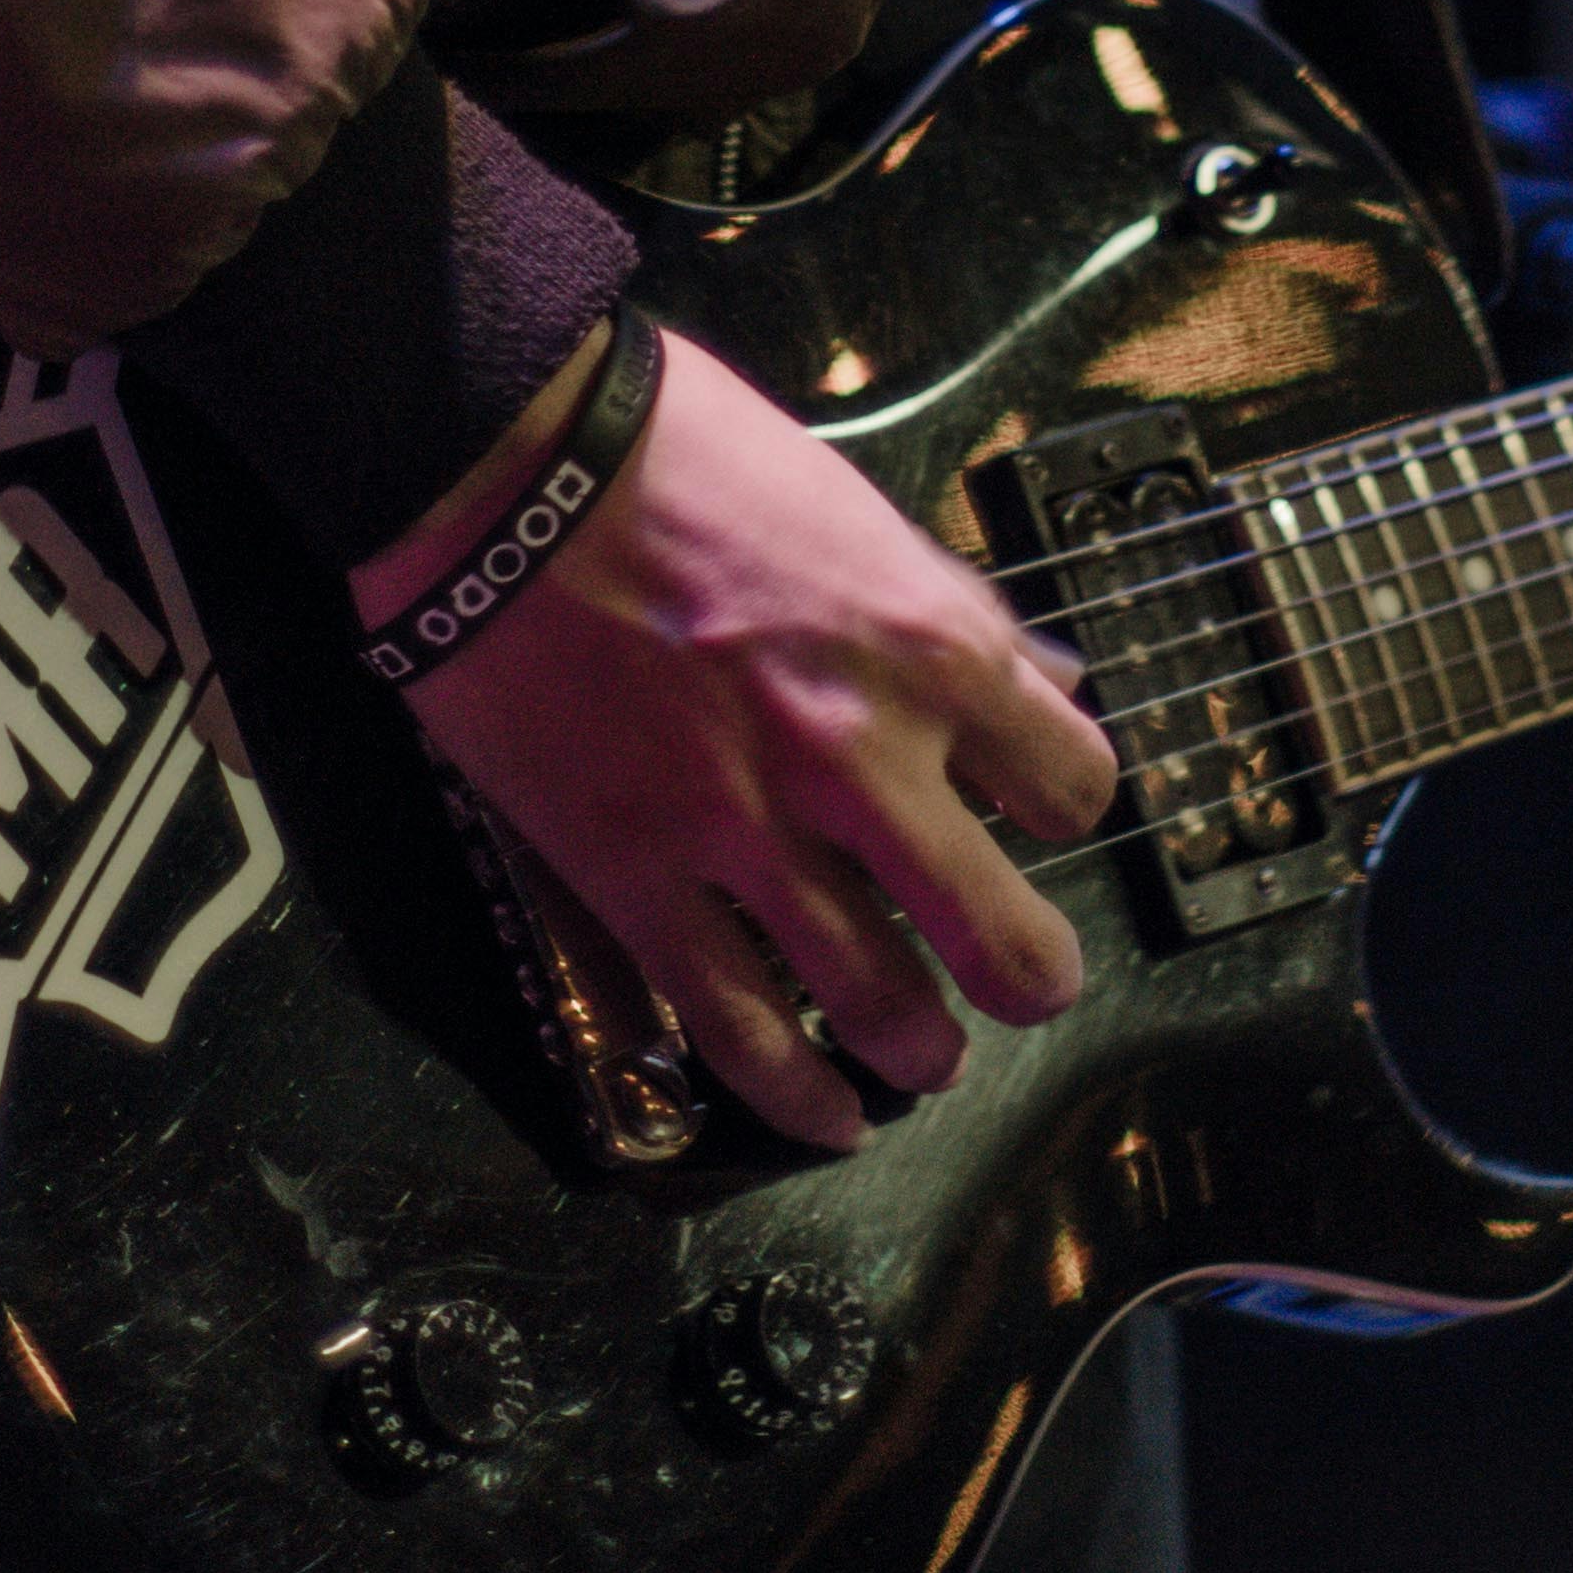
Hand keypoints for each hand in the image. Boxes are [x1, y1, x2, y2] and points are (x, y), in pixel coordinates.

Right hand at [360, 323, 1117, 1147]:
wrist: (500, 462)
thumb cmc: (673, 453)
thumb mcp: (850, 504)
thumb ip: (940, 606)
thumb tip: (1025, 674)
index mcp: (931, 650)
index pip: (1071, 783)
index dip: (1059, 803)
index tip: (1032, 810)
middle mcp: (862, 761)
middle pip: (1004, 936)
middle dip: (1029, 977)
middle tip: (1024, 982)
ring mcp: (747, 835)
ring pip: (881, 1008)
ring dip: (921, 1050)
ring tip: (926, 1057)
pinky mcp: (635, 878)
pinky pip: (735, 1031)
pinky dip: (796, 1097)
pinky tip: (829, 1120)